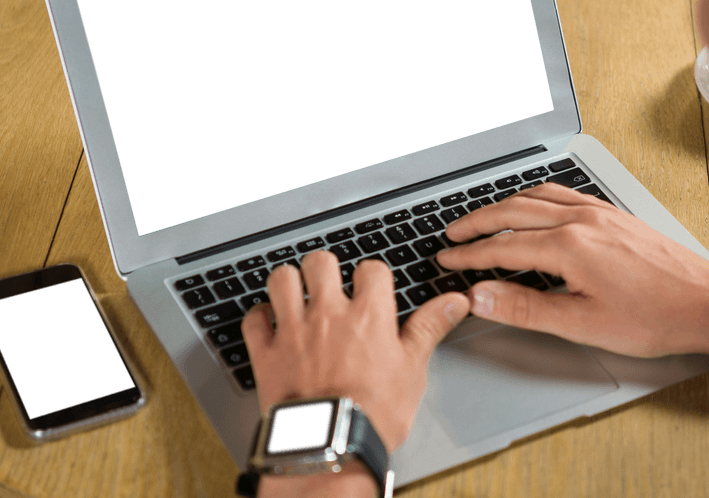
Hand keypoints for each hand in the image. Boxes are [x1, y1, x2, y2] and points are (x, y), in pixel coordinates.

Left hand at [242, 251, 470, 452]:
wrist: (331, 447)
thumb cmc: (374, 414)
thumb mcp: (412, 370)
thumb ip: (429, 328)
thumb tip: (455, 301)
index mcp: (368, 315)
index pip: (371, 269)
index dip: (372, 276)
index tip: (371, 288)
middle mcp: (328, 314)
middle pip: (320, 262)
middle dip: (326, 269)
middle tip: (330, 285)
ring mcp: (293, 331)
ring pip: (282, 279)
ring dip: (289, 283)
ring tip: (298, 294)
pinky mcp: (266, 352)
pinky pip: (253, 319)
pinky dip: (259, 317)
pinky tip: (270, 323)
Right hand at [436, 182, 708, 358]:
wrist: (707, 302)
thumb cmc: (655, 317)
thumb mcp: (582, 324)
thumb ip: (525, 308)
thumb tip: (481, 297)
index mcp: (569, 246)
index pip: (503, 246)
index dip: (470, 255)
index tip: (447, 261)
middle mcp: (581, 220)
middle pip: (513, 211)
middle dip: (477, 222)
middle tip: (452, 236)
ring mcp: (599, 212)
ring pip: (537, 196)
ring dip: (503, 205)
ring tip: (482, 218)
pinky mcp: (613, 213)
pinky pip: (563, 193)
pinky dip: (535, 197)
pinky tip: (533, 206)